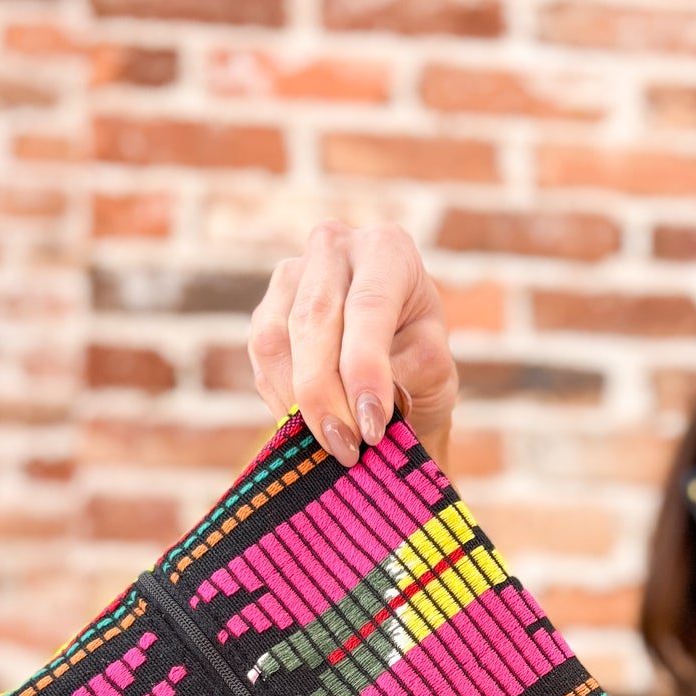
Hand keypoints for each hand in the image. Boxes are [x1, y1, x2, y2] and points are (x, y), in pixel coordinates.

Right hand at [248, 221, 458, 465]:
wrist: (394, 359)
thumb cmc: (420, 358)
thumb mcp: (433, 366)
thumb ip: (403, 375)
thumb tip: (365, 406)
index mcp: (387, 249)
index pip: (368, 306)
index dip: (365, 369)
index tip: (372, 426)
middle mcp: (333, 247)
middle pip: (314, 319)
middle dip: (325, 394)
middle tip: (346, 448)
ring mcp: (291, 276)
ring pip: (276, 341)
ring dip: (299, 403)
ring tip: (333, 446)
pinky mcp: (265, 311)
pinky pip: (262, 360)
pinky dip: (283, 401)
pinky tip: (309, 428)